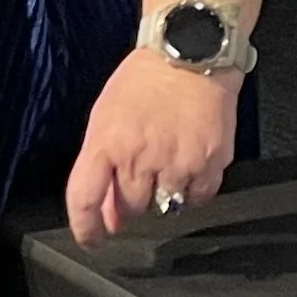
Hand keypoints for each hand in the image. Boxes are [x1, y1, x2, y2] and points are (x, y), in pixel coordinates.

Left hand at [65, 50, 238, 245]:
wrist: (190, 56)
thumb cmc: (143, 82)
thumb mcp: (106, 117)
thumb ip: (102, 166)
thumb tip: (107, 215)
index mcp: (106, 143)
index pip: (85, 198)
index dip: (86, 228)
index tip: (91, 240)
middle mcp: (139, 157)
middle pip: (131, 208)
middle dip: (130, 204)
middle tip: (139, 177)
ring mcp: (177, 162)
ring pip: (165, 206)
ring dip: (163, 192)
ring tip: (167, 156)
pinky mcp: (210, 164)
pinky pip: (198, 198)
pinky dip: (192, 189)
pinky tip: (189, 162)